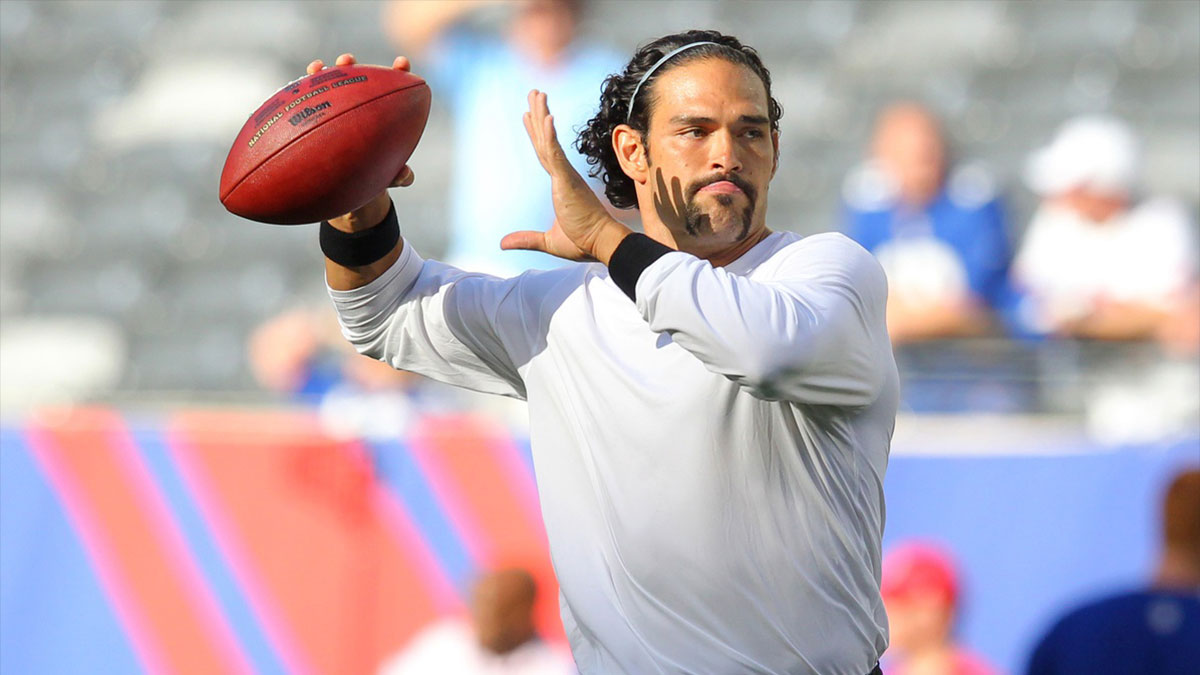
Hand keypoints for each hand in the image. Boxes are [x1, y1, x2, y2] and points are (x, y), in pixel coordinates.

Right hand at [309, 53, 414, 231]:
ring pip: (329, 86)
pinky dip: (303, 90)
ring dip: (327, 72)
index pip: (391, 88)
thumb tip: (407, 175)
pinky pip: (306, 102)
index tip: (402, 64)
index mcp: (378, 115)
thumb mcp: (383, 178)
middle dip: (351, 65)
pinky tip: (303, 81)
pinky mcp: (313, 117)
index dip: (398, 74)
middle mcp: (355, 106)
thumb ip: (397, 176)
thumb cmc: (368, 178)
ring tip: (321, 66)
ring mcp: (333, 109)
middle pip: (354, 80)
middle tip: (348, 60)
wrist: (341, 188)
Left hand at [502, 90, 630, 263]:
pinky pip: (555, 154)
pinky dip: (549, 135)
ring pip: (548, 141)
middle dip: (538, 114)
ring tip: (537, 94)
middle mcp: (564, 175)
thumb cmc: (582, 242)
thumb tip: (502, 243)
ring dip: (541, 115)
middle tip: (535, 92)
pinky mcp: (567, 180)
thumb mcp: (548, 241)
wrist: (602, 243)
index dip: (538, 133)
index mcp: (562, 185)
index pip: (546, 154)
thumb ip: (526, 239)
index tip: (531, 115)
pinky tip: (546, 117)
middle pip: (545, 140)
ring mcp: (565, 176)